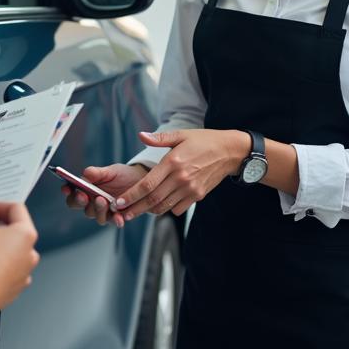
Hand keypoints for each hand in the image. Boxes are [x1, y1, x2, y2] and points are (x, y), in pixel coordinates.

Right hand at [61, 163, 148, 226]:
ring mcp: (104, 211)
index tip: (67, 188)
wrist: (142, 182)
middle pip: (79, 206)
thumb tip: (85, 173)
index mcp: (87, 189)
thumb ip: (97, 173)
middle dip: (80, 201)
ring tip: (104, 201)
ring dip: (98, 210)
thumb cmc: (123, 175)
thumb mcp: (111, 171)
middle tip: (85, 196)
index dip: (67, 192)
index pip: (72, 193)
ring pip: (95, 215)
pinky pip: (113, 221)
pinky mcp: (116, 217)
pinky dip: (116, 220)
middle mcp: (92, 202)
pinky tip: (119, 217)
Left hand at [114, 129, 248, 218]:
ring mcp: (191, 189)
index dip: (132, 195)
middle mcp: (181, 178)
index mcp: (173, 162)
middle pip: (153, 199)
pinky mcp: (198, 195)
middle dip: (135, 208)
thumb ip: (159, 138)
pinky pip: (178, 208)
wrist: (230, 152)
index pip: (148, 184)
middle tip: (122, 214)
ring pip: (165, 206)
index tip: (119, 202)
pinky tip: (160, 204)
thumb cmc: (203, 141)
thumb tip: (141, 135)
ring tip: (136, 210)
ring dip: (149, 210)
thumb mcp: (181, 135)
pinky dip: (167, 209)